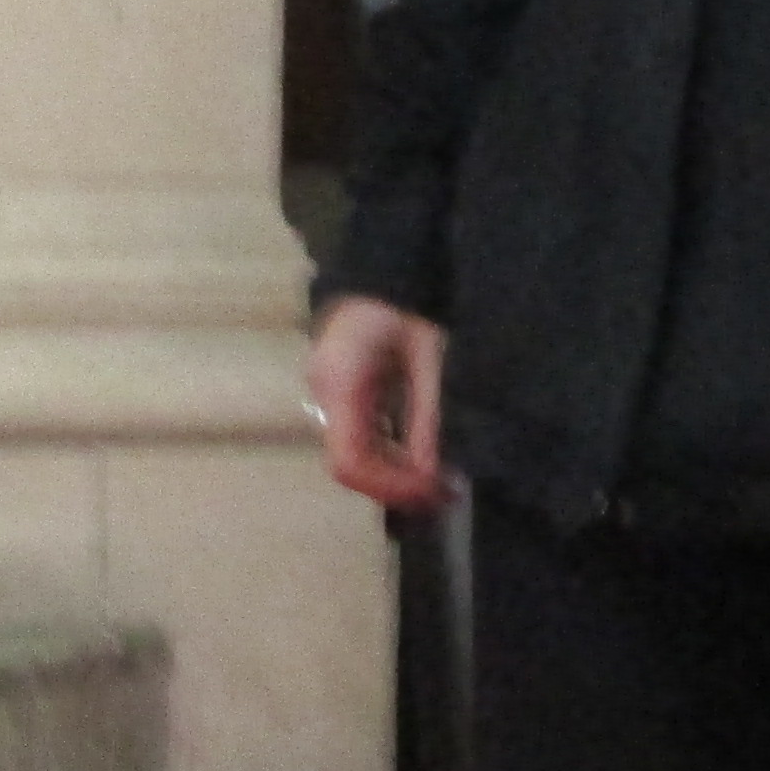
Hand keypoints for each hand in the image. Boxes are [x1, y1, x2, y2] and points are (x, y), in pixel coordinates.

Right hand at [308, 293, 449, 510]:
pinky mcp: (336, 396)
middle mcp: (323, 395)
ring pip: (353, 456)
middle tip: (446, 495)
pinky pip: (357, 439)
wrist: (382, 275)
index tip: (430, 494)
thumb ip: (426, 420)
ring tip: (440, 483)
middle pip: (349, 464)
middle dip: (395, 486)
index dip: (388, 487)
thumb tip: (433, 478)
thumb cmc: (408, 308)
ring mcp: (325, 396)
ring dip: (393, 475)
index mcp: (341, 384)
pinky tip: (420, 460)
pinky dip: (388, 456)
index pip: (350, 460)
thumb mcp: (429, 362)